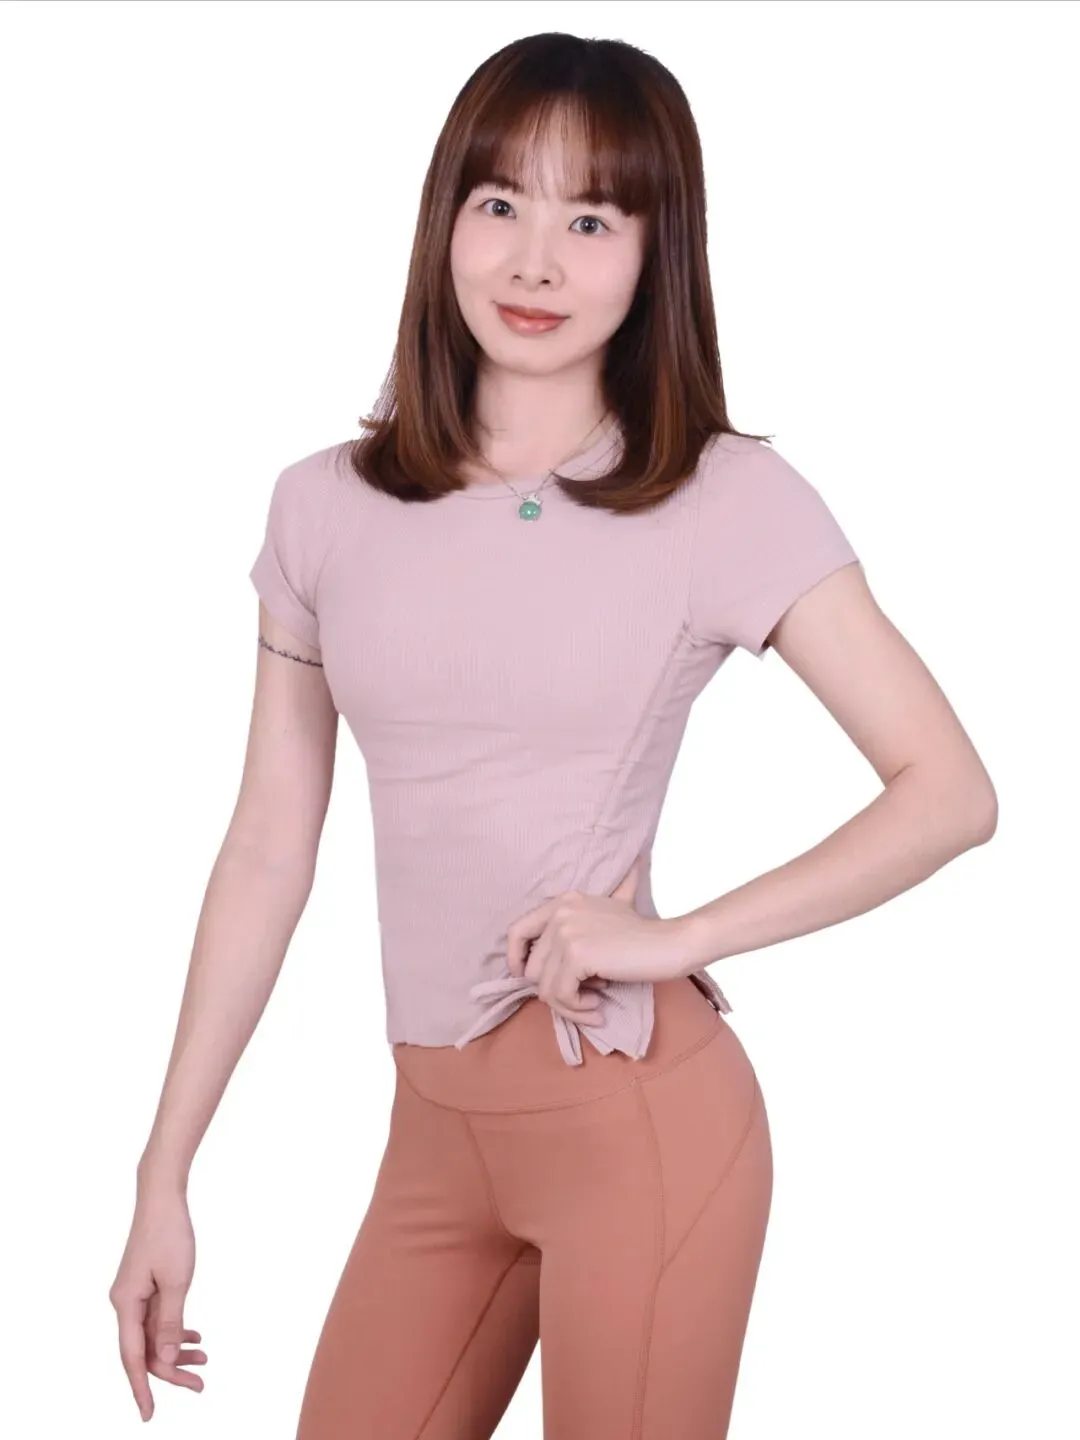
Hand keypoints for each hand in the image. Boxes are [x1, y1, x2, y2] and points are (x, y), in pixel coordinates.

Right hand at [109, 1186, 205, 1421]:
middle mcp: (125, 1303)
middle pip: (145, 1349)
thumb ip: (170, 1323)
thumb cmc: (170, 1234)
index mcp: (126, 1304)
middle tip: (201, 1384)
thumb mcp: (176, 1281)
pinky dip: (175, 1328)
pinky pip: (157, 1317)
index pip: (133, 1358)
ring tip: (205, 1358)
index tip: (149, 1415)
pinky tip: (195, 1336)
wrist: (162, 1197)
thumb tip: (168, 1360)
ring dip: (177, 1349)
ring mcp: (134, 1294)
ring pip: (153, 1334)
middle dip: (171, 1370)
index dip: (142, 1388)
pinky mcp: (145, 1284)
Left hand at [506, 855, 688, 1022]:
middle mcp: (560, 912)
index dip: (516, 960)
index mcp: (562, 902)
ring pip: (544, 988)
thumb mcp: (603, 916)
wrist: (669, 943)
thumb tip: (549, 952)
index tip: (528, 979)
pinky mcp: (577, 955)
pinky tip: (597, 1009)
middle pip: (531, 969)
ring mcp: (566, 932)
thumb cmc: (641, 935)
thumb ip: (577, 922)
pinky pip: (560, 996)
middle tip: (583, 999)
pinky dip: (576, 1010)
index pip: (516, 931)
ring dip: (568, 1006)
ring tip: (592, 1007)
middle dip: (555, 993)